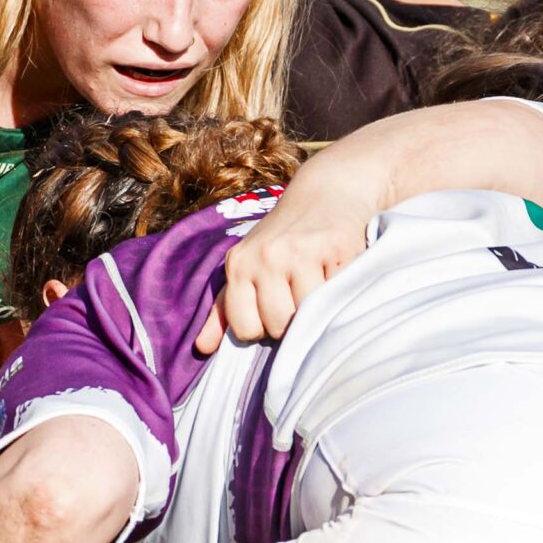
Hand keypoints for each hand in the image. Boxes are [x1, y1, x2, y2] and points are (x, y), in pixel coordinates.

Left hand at [197, 175, 376, 352]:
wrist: (326, 193)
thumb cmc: (282, 239)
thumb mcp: (247, 267)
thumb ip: (224, 309)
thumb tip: (202, 349)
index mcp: (239, 263)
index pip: (245, 329)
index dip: (262, 327)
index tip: (273, 308)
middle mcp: (266, 256)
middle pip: (278, 327)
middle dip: (291, 321)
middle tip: (299, 293)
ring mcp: (301, 251)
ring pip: (307, 316)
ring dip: (317, 309)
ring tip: (319, 283)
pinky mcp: (336, 248)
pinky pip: (336, 296)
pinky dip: (340, 292)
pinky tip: (336, 273)